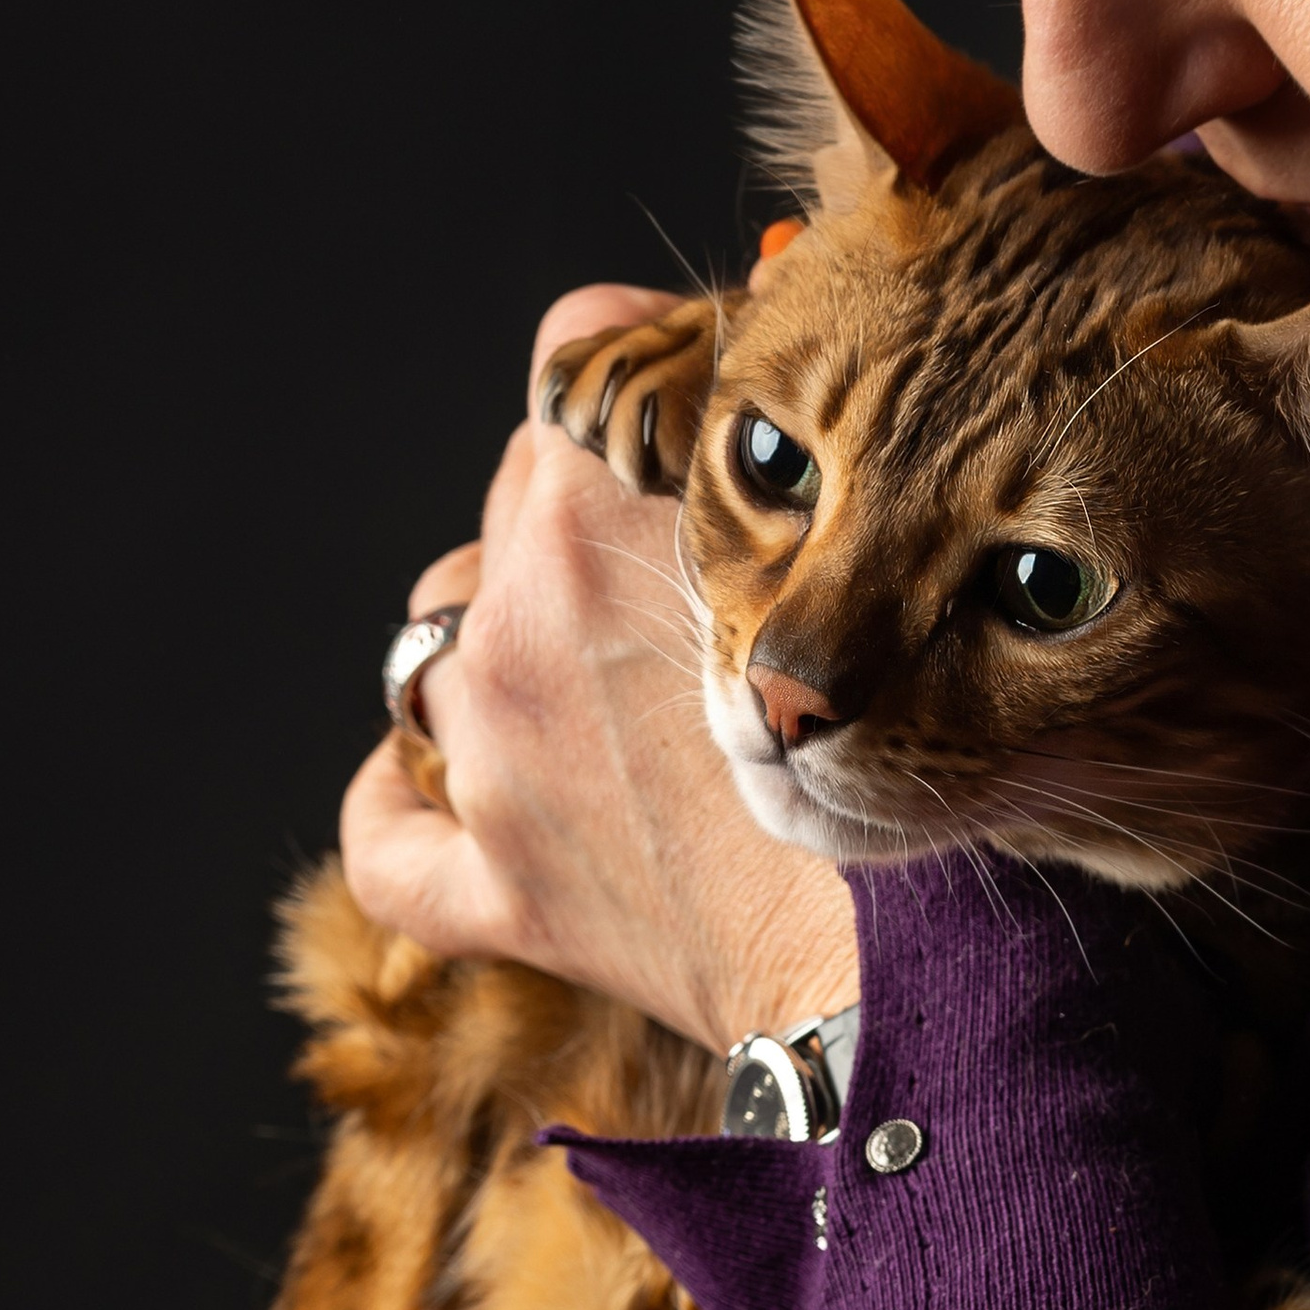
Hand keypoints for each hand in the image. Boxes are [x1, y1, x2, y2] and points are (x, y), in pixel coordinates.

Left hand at [340, 287, 857, 1051]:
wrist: (909, 953)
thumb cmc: (920, 758)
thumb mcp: (862, 554)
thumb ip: (786, 459)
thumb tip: (763, 373)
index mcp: (603, 522)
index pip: (575, 355)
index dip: (644, 370)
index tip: (696, 400)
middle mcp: (521, 625)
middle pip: (512, 495)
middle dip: (588, 509)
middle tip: (691, 559)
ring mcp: (494, 760)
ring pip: (438, 640)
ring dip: (503, 639)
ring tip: (603, 673)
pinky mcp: (497, 885)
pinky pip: (389, 833)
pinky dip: (398, 803)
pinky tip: (427, 786)